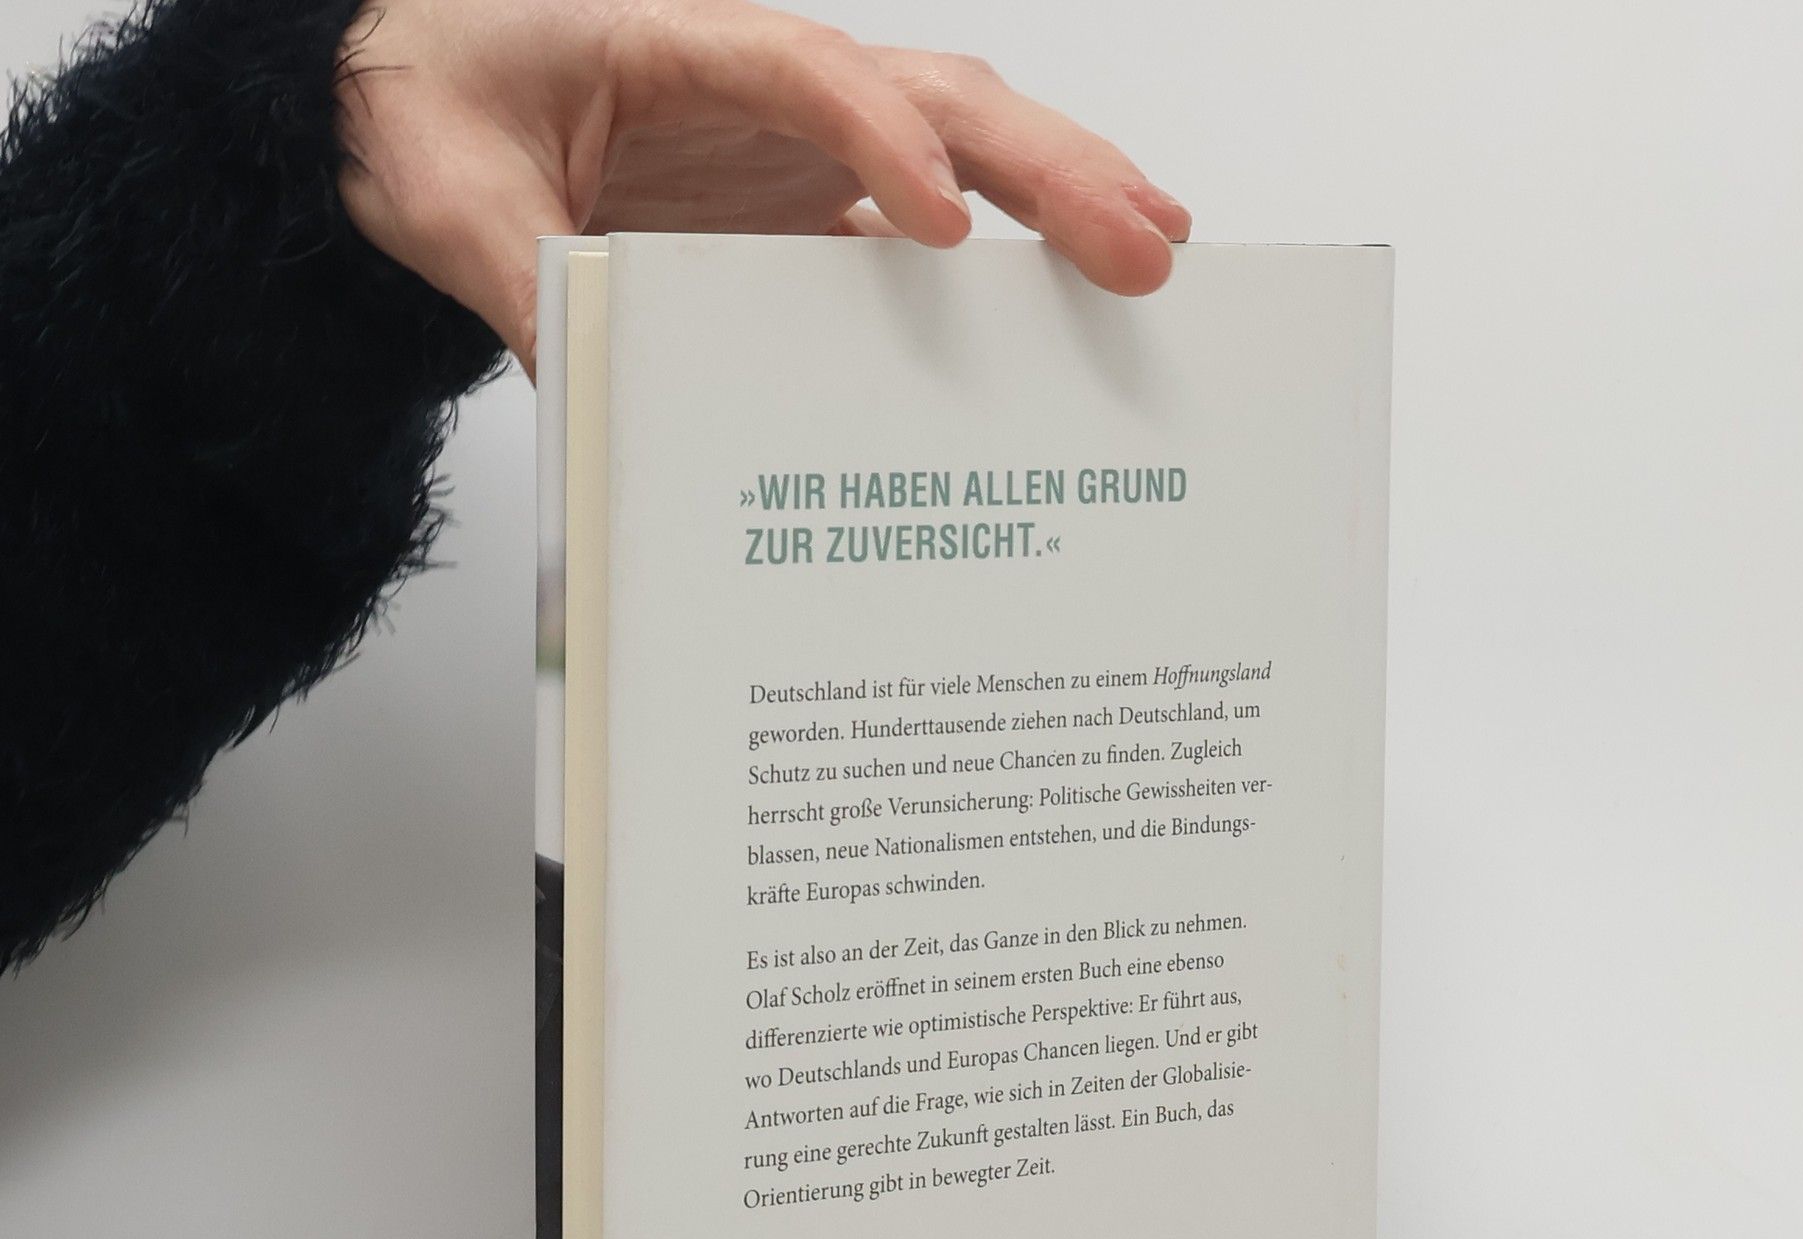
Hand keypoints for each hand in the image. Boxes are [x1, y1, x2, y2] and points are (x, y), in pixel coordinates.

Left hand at [336, 0, 1190, 371]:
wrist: (412, 93)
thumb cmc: (428, 102)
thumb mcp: (449, 193)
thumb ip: (520, 283)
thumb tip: (596, 394)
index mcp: (678, 46)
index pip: (810, 79)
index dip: (885, 145)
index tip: (942, 227)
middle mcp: (764, 86)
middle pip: (937, 100)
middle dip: (1048, 168)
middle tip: (1143, 243)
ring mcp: (794, 143)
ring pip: (959, 142)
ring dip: (1062, 190)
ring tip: (1156, 248)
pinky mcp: (801, 201)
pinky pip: (922, 218)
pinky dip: (1002, 254)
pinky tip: (1063, 294)